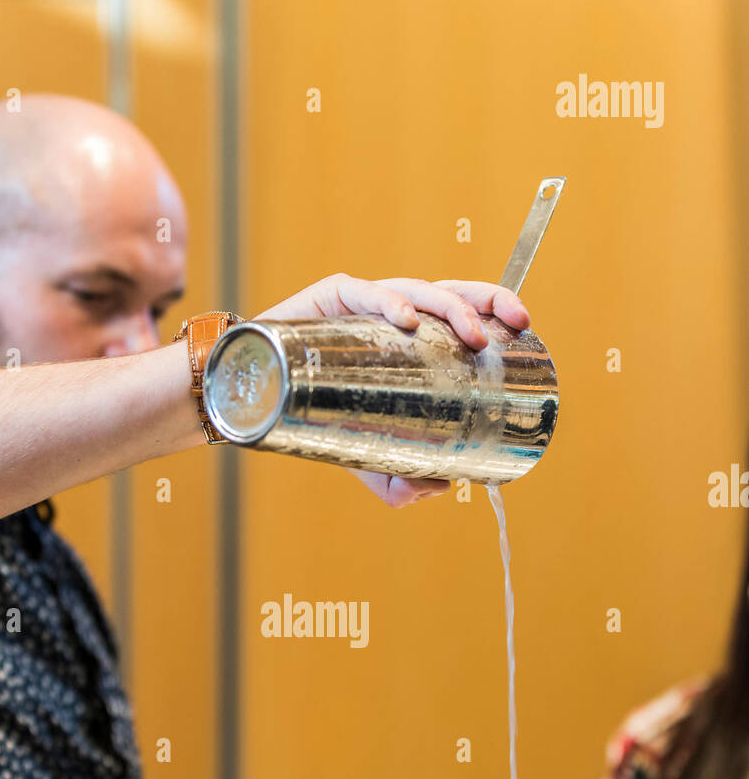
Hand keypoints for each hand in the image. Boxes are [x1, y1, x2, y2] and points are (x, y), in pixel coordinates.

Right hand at [256, 275, 529, 506]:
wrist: (253, 398)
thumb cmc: (313, 415)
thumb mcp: (365, 456)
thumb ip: (401, 480)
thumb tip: (439, 488)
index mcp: (411, 338)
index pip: (462, 312)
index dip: (496, 308)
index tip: (524, 325)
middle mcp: (393, 312)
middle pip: (451, 292)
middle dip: (487, 302)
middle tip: (509, 327)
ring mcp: (363, 302)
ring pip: (417, 290)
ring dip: (450, 308)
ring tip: (469, 336)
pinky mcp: (331, 298)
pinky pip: (365, 293)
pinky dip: (391, 302)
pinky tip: (407, 320)